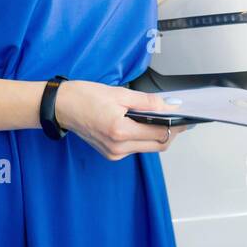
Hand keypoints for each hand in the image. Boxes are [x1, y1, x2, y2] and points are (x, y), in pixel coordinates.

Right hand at [53, 80, 191, 160]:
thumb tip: (169, 106)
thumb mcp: (119, 93)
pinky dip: (143, 136)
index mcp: (120, 131)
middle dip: (170, 132)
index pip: (160, 133)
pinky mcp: (111, 154)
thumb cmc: (84, 96)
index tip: (186, 118)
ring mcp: (114, 153)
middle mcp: (118, 147)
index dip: (176, 126)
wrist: (60, 106)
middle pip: (158, 145)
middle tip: (177, 117)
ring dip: (156, 134)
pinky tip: (142, 124)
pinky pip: (135, 148)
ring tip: (158, 117)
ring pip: (148, 147)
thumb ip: (147, 102)